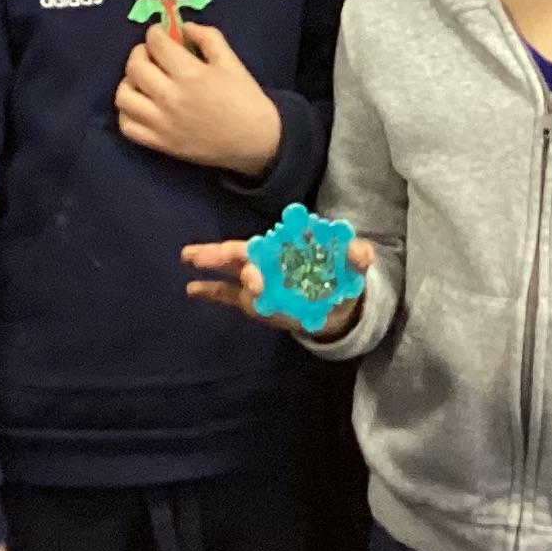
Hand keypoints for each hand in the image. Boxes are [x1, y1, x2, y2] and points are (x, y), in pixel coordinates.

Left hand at [117, 21, 284, 177]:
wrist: (255, 140)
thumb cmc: (244, 98)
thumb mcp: (231, 60)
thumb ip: (207, 37)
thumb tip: (183, 27)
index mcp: (190, 74)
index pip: (156, 44)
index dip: (156, 33)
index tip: (161, 34)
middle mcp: (170, 97)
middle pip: (135, 67)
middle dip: (140, 52)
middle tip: (152, 53)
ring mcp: (161, 123)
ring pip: (124, 97)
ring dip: (129, 82)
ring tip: (143, 80)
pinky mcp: (160, 143)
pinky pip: (127, 127)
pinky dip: (127, 112)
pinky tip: (141, 104)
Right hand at [179, 235, 373, 338]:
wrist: (336, 308)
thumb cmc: (341, 278)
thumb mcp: (353, 267)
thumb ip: (357, 257)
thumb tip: (362, 252)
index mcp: (291, 246)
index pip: (273, 242)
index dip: (263, 251)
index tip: (255, 273)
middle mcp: (270, 259)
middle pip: (244, 251)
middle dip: (223, 253)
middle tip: (201, 256)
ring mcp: (258, 279)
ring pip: (231, 268)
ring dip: (211, 263)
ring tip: (189, 257)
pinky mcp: (251, 301)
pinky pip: (227, 294)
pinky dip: (210, 291)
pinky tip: (191, 289)